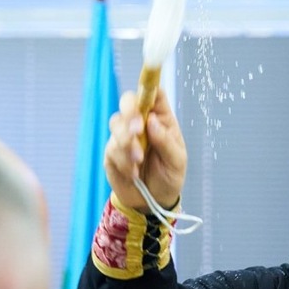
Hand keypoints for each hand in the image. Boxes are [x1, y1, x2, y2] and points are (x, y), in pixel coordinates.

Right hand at [104, 87, 186, 211]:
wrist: (152, 202)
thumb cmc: (169, 176)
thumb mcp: (176, 161)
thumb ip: (165, 141)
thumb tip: (152, 122)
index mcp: (161, 119)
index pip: (154, 94)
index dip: (149, 86)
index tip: (147, 89)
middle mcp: (141, 122)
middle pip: (128, 101)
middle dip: (130, 113)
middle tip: (137, 130)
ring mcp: (124, 136)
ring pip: (116, 125)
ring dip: (127, 144)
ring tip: (139, 162)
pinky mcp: (112, 151)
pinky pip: (112, 149)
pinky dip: (123, 162)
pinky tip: (134, 174)